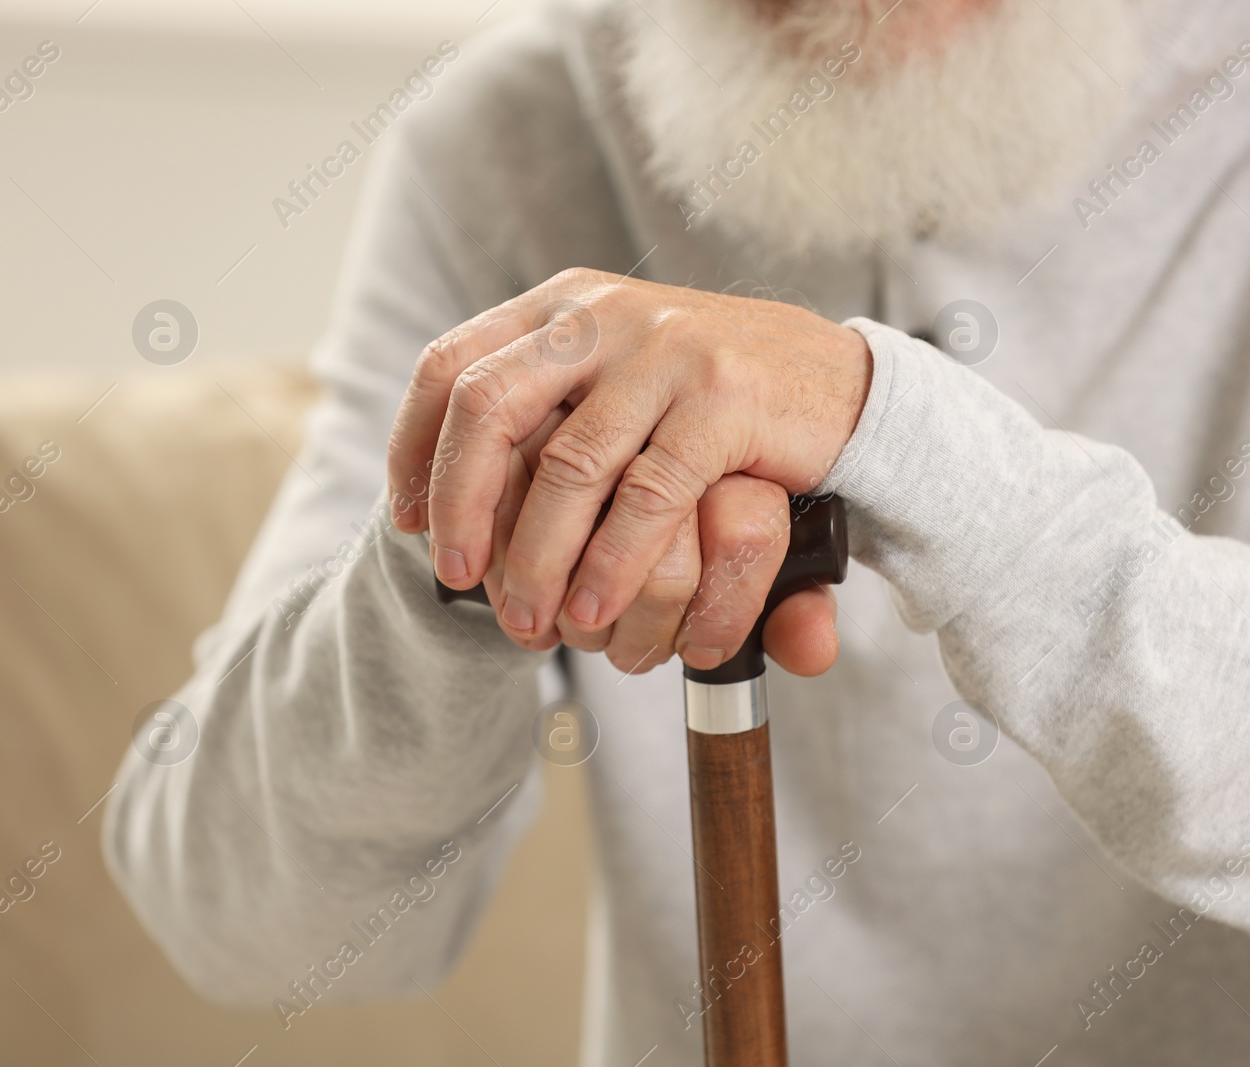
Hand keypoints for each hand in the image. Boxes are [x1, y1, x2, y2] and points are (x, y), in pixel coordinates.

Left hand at [387, 268, 870, 670]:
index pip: (451, 364)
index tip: (408, 522)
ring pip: (569, 466)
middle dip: (459, 504)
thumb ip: (544, 407)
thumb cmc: (713, 398)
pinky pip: (648, 496)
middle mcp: (605, 315)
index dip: (412, 448)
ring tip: (530, 622)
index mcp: (566, 305)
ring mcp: (667, 351)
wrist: (840, 383)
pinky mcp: (725, 399)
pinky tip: (597, 606)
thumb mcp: (617, 376)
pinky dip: (613, 562)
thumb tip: (434, 487)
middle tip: (456, 578)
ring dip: (538, 557)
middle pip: (487, 406)